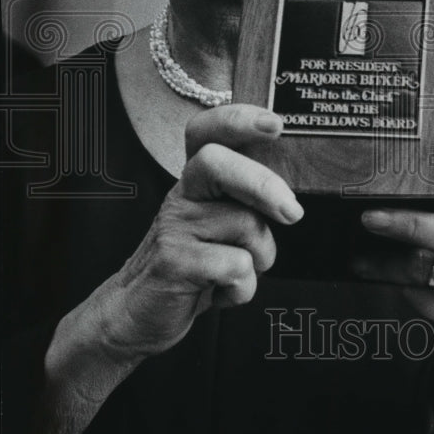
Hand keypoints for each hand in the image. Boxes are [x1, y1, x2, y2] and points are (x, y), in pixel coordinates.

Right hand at [96, 104, 301, 362]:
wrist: (139, 313)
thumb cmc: (195, 264)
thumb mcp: (221, 226)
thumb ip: (248, 202)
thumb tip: (294, 195)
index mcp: (197, 180)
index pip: (207, 131)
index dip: (238, 120)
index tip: (275, 124)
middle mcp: (183, 195)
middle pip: (217, 163)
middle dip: (261, 183)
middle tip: (292, 213)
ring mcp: (174, 226)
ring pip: (244, 224)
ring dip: (260, 257)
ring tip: (238, 270)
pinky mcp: (173, 262)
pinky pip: (235, 266)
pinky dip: (242, 288)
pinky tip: (221, 292)